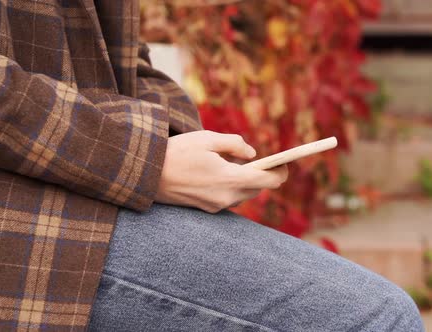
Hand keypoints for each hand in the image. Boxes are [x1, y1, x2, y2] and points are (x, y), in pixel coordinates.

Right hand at [154, 130, 287, 212]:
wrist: (147, 175)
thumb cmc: (177, 152)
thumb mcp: (208, 138)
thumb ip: (234, 144)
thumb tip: (252, 154)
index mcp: (231, 179)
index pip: (269, 182)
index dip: (281, 172)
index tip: (284, 163)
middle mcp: (226, 197)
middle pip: (257, 189)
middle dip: (261, 175)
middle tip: (260, 160)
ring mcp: (215, 205)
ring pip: (242, 195)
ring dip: (245, 181)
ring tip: (236, 164)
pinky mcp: (205, 208)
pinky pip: (227, 198)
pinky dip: (231, 187)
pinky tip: (219, 173)